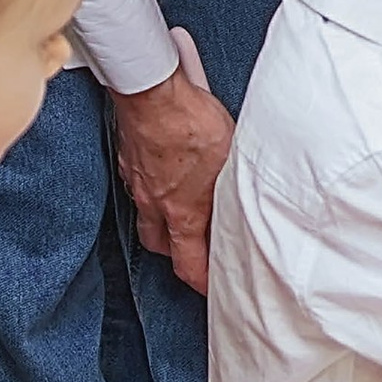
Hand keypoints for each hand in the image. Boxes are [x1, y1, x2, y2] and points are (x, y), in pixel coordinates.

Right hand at [110, 63, 235, 291]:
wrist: (151, 92)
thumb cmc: (191, 122)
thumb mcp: (233, 159)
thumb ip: (239, 184)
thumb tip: (252, 196)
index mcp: (183, 214)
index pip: (189, 265)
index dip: (201, 283)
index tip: (211, 288)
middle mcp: (157, 205)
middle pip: (162, 247)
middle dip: (178, 255)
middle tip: (195, 252)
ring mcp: (139, 184)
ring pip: (147, 219)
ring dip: (163, 225)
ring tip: (180, 217)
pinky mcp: (129, 161)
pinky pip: (140, 189)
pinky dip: (153, 192)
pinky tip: (166, 177)